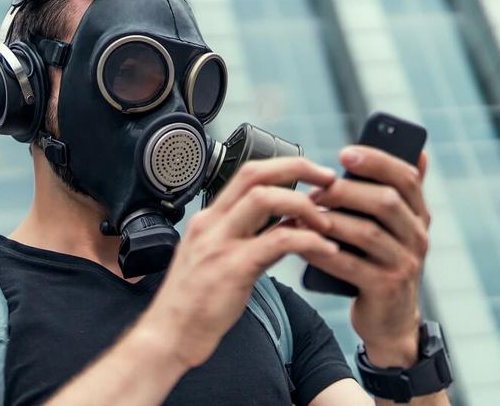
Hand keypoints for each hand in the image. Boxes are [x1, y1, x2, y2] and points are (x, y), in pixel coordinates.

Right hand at [138, 157, 338, 368]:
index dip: (284, 166)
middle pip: (255, 175)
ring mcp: (220, 244)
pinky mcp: (233, 268)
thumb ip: (249, 237)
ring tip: (325, 223)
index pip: (247, 173)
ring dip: (304, 206)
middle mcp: (212, 223)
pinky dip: (309, 241)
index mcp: (209, 218)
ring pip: (265, 199)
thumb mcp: (217, 257)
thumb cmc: (194, 301)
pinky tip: (325, 250)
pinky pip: (278, 242)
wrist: (170, 334)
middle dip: (298, 169)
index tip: (312, 174)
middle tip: (328, 180)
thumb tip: (288, 224)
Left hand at [304, 146, 430, 367]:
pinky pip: (350, 264)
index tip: (344, 153)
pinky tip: (303, 243)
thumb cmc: (380, 262)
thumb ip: (399, 193)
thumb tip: (419, 150)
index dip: (377, 161)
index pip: (407, 178)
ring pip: (367, 232)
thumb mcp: (395, 228)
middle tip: (315, 190)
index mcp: (419, 215)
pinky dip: (323, 251)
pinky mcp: (386, 288)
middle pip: (386, 201)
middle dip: (346, 190)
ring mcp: (405, 264)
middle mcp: (418, 237)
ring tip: (304, 214)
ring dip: (331, 219)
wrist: (388, 320)